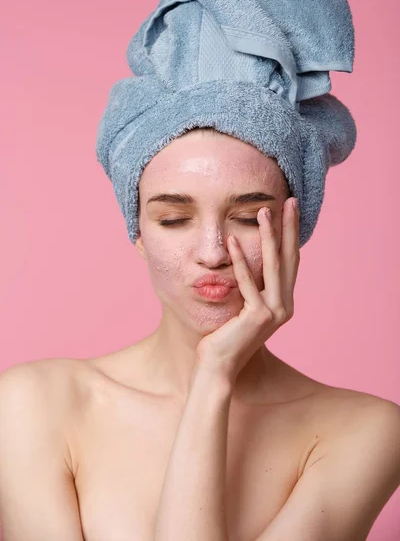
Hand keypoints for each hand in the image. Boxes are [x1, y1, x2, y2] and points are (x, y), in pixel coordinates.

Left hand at [196, 198, 299, 382]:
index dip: (291, 236)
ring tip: (263, 211)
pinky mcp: (256, 317)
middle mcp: (284, 306)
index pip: (289, 262)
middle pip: (289, 259)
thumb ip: (250, 286)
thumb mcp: (243, 305)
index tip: (290, 211)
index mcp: (282, 302)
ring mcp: (273, 312)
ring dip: (268, 236)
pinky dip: (239, 260)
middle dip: (289, 228)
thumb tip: (245, 260)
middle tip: (290, 201)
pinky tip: (231, 241)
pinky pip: (246, 282)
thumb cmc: (225, 336)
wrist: (218, 367)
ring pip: (272, 266)